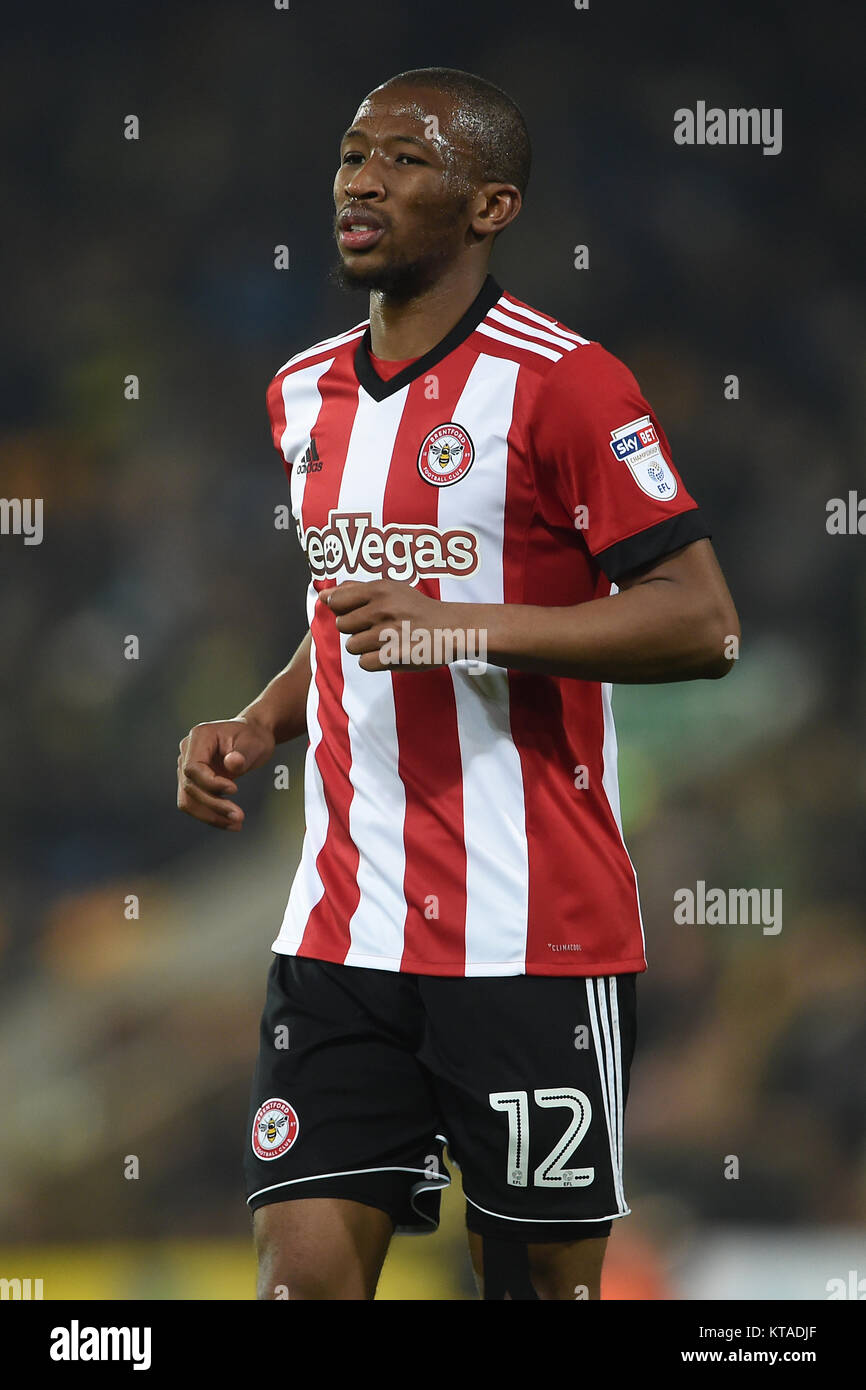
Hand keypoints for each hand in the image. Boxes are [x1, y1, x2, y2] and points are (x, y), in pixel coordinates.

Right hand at [177, 715, 274, 829]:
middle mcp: (187, 751)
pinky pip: (196, 803)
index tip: (234, 790)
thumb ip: (242, 754)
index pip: (192, 767)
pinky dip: (212, 815)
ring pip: (188, 800)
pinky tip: (230, 823)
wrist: (253, 736)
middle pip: (190, 786)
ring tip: (236, 824)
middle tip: (239, 816)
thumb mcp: (253, 744)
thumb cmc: (253, 737)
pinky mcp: (193, 782)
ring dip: (211, 816)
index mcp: (199, 737)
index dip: (210, 783)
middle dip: (214, 805)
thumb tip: (232, 763)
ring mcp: (186, 767)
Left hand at [321, 580, 452, 671]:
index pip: (337, 601)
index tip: (359, 614)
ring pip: (352, 646)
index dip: (343, 610)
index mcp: (379, 589)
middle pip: (342, 625)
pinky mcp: (393, 656)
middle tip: (378, 628)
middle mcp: (382, 609)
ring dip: (365, 647)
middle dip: (356, 629)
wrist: (451, 628)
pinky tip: (390, 653)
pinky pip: (364, 663)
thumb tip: (325, 594)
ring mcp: (388, 633)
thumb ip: (356, 589)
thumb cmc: (417, 609)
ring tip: (386, 641)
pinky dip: (375, 662)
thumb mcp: (391, 589)